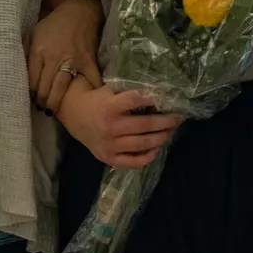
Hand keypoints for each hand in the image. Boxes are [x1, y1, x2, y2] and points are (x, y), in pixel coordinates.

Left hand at [27, 0, 103, 112]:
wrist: (80, 11)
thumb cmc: (55, 23)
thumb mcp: (36, 33)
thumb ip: (29, 52)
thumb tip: (21, 71)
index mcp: (38, 50)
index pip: (31, 79)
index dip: (30, 92)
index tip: (30, 98)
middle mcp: (54, 58)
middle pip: (44, 87)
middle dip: (42, 101)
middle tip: (42, 108)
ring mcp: (72, 61)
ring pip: (61, 88)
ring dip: (56, 102)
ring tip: (52, 110)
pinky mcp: (88, 61)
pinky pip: (89, 80)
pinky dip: (88, 91)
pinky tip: (86, 102)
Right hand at [58, 80, 180, 168]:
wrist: (74, 116)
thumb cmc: (98, 100)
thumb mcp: (110, 90)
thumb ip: (130, 92)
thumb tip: (160, 93)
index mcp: (110, 106)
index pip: (136, 100)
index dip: (154, 98)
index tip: (170, 98)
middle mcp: (110, 126)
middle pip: (144, 125)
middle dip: (166, 121)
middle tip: (178, 118)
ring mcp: (109, 144)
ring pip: (142, 144)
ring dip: (161, 138)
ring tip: (170, 132)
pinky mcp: (108, 158)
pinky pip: (132, 162)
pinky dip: (147, 157)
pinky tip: (156, 149)